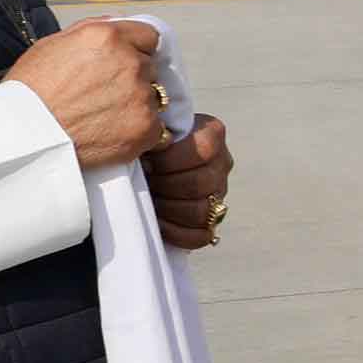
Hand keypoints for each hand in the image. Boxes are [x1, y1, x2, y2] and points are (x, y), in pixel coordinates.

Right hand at [7, 18, 169, 168]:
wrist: (22, 139)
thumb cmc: (29, 92)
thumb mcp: (51, 46)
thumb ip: (90, 30)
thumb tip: (117, 23)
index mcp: (107, 37)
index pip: (149, 35)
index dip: (137, 49)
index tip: (125, 63)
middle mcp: (130, 62)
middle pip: (150, 67)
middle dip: (134, 78)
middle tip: (105, 95)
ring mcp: (141, 97)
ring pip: (154, 98)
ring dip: (137, 105)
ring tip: (105, 118)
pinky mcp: (146, 129)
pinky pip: (157, 128)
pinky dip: (141, 133)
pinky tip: (115, 135)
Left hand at [144, 113, 232, 251]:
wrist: (140, 161)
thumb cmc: (143, 142)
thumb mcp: (146, 126)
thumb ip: (150, 127)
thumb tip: (146, 140)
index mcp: (212, 135)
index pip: (204, 150)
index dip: (170, 160)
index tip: (146, 161)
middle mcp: (222, 164)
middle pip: (201, 184)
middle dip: (165, 185)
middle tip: (145, 182)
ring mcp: (218, 194)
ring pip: (201, 211)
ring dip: (168, 208)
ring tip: (149, 199)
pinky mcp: (210, 220)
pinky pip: (200, 236)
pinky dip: (175, 232)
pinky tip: (158, 221)